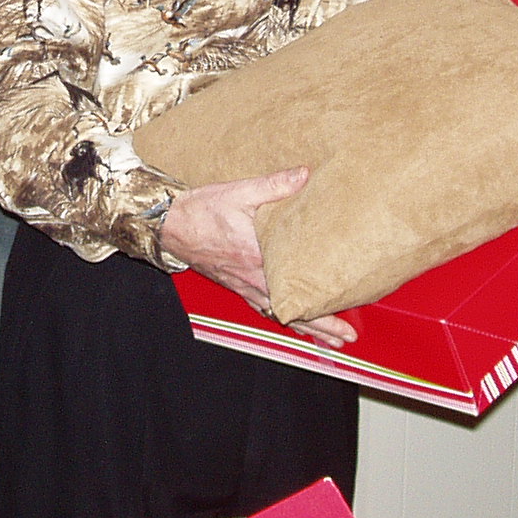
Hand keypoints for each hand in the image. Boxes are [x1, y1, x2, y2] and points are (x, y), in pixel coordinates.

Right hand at [160, 168, 356, 347]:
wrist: (170, 225)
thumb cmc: (202, 210)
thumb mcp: (239, 192)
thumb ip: (274, 185)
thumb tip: (304, 175)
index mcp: (256, 257)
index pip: (294, 285)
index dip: (320, 300)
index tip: (344, 304)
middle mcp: (252, 279)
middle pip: (291, 310)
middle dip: (321, 327)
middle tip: (346, 339)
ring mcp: (244, 286)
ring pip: (280, 315)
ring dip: (305, 329)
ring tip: (329, 342)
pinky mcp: (237, 287)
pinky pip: (263, 309)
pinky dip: (282, 319)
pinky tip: (293, 323)